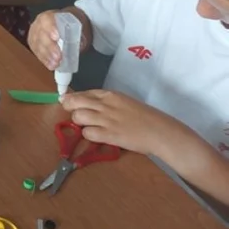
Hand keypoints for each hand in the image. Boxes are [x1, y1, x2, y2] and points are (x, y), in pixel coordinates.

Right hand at [29, 9, 91, 70]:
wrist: (66, 25)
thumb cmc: (72, 25)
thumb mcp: (79, 26)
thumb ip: (78, 34)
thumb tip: (79, 45)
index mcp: (49, 16)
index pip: (46, 20)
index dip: (50, 28)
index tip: (56, 37)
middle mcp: (38, 25)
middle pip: (40, 35)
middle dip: (49, 47)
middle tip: (58, 57)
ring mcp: (34, 35)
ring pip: (37, 45)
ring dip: (47, 56)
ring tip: (56, 64)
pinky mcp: (33, 45)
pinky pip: (36, 53)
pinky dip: (44, 60)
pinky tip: (51, 65)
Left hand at [61, 89, 182, 156]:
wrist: (160, 131)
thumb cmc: (145, 117)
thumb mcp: (124, 102)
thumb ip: (106, 102)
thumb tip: (87, 103)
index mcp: (110, 95)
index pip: (83, 92)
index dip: (73, 98)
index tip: (69, 102)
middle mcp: (105, 104)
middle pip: (74, 102)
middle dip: (69, 107)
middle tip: (72, 114)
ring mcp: (106, 119)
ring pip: (78, 117)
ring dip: (78, 122)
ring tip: (87, 126)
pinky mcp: (109, 135)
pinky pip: (88, 133)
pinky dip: (88, 135)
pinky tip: (96, 136)